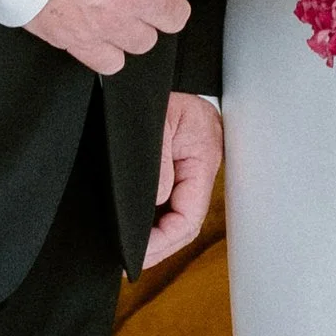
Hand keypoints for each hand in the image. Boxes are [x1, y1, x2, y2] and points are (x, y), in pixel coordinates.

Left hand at [142, 91, 222, 265]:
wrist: (139, 74)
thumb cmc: (145, 91)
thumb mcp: (151, 125)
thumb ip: (157, 166)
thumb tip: (158, 201)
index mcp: (203, 155)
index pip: (190, 215)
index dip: (165, 240)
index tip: (138, 252)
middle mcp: (200, 163)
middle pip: (187, 220)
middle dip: (162, 244)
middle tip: (134, 260)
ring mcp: (190, 164)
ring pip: (179, 213)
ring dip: (158, 234)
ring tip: (133, 250)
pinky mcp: (176, 163)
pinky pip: (170, 199)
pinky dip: (154, 217)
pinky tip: (136, 228)